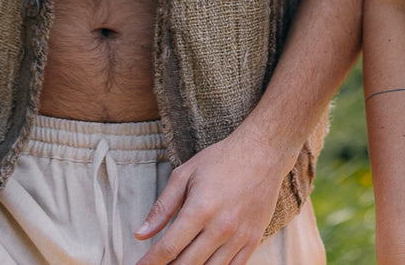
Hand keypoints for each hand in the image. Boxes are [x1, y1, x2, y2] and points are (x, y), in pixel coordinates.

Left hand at [133, 128, 289, 264]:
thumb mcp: (185, 174)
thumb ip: (162, 207)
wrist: (263, 151)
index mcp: (200, 209)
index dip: (149, 263)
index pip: (168, 248)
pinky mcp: (253, 239)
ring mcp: (240, 236)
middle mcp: (221, 227)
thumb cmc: (221, 160)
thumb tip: (140, 234)